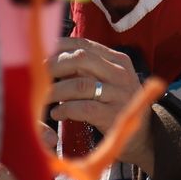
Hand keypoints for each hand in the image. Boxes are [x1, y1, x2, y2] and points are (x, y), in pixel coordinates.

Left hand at [47, 37, 154, 166]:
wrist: (142, 134)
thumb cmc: (117, 104)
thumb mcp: (110, 80)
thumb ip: (88, 68)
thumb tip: (53, 56)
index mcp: (118, 60)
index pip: (85, 45)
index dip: (60, 47)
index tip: (42, 54)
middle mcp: (120, 74)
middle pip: (81, 59)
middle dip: (55, 66)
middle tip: (38, 75)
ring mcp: (119, 94)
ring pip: (79, 85)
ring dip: (55, 91)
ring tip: (43, 98)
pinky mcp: (113, 115)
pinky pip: (83, 108)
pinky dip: (65, 110)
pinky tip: (57, 114)